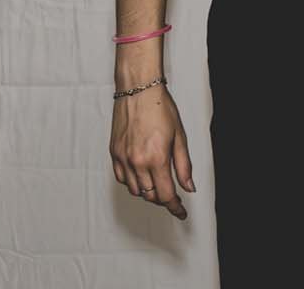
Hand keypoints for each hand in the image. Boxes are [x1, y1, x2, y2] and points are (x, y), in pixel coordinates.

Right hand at [110, 84, 195, 218]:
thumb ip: (183, 166)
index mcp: (156, 159)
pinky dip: (133, 183)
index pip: (166, 195)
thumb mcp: (180, 137)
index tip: (181, 213)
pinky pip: (122, 179)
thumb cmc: (160, 109)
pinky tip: (142, 176)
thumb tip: (188, 188)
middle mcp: (137, 162)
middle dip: (164, 200)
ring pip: (135, 191)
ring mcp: (123, 159)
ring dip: (148, 193)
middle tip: (173, 196)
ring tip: (158, 184)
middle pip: (150, 196)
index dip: (175, 207)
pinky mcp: (114, 153)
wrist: (138, 90)